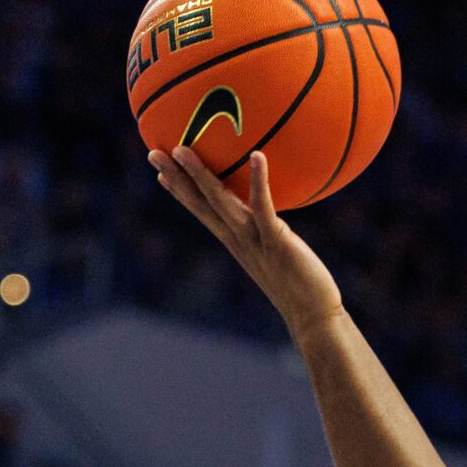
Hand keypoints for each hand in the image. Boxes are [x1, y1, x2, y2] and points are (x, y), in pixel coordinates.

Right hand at [149, 146, 344, 337]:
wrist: (314, 317)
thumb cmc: (303, 287)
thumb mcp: (280, 256)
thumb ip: (272, 236)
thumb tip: (277, 223)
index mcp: (237, 242)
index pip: (203, 213)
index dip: (181, 193)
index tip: (161, 173)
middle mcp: (239, 240)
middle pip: (201, 204)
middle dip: (176, 178)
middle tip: (153, 153)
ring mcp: (254, 240)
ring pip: (221, 202)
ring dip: (200, 176)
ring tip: (182, 150)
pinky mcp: (276, 241)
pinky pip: (264, 207)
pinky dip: (259, 182)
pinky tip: (257, 155)